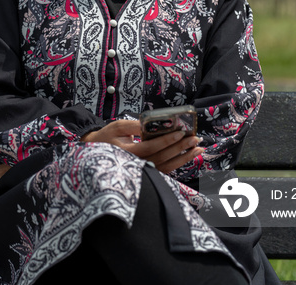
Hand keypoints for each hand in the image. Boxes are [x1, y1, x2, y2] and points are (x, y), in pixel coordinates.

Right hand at [81, 120, 203, 173]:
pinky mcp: (147, 173)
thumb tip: (152, 123)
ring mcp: (143, 171)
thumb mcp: (117, 126)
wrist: (97, 151)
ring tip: (198, 148)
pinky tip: (189, 156)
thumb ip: (134, 125)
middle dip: (180, 147)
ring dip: (184, 157)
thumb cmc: (108, 137)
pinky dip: (179, 163)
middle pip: (162, 157)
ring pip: (167, 166)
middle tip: (195, 138)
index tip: (180, 132)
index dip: (166, 140)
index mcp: (128, 153)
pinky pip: (165, 169)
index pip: (150, 147)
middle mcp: (136, 164)